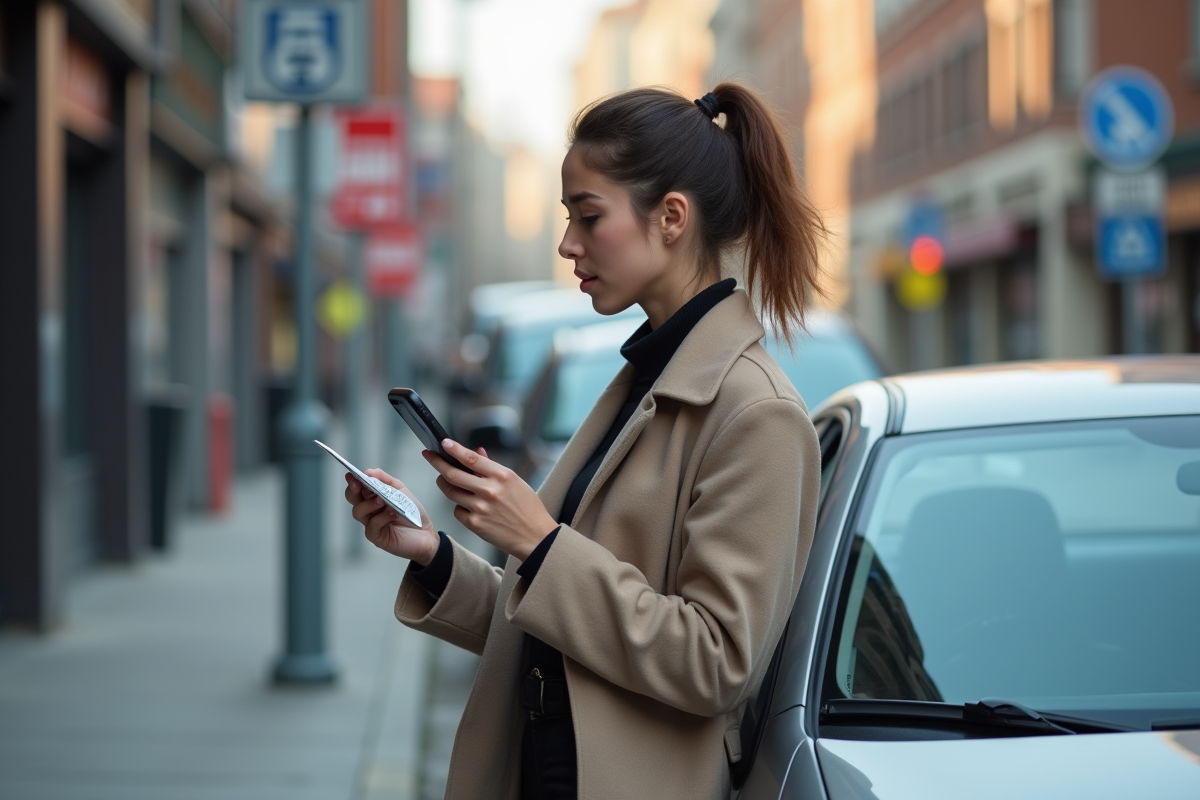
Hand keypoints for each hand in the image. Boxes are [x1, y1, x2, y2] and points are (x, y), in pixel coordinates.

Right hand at [344, 469, 439, 565]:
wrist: (425, 532)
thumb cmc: (411, 511)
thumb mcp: (400, 490)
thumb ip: (384, 479)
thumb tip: (367, 471)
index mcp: (372, 497)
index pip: (357, 488)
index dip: (353, 481)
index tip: (351, 475)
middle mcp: (368, 510)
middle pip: (352, 499)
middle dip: (353, 490)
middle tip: (358, 484)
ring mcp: (370, 524)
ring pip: (358, 512)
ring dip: (370, 504)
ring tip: (382, 500)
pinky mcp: (376, 536)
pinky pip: (372, 525)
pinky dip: (382, 517)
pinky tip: (393, 513)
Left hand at [424, 439, 557, 560]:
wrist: (535, 537)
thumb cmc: (528, 507)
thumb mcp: (515, 482)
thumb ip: (492, 467)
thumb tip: (476, 452)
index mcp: (502, 476)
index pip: (470, 458)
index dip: (454, 449)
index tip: (443, 443)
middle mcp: (489, 490)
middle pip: (452, 474)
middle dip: (437, 463)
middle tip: (429, 456)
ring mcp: (481, 508)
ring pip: (451, 492)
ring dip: (445, 484)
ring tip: (447, 481)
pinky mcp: (475, 524)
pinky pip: (457, 510)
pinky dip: (460, 506)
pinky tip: (469, 506)